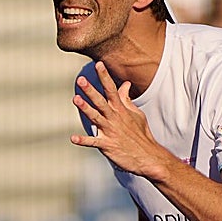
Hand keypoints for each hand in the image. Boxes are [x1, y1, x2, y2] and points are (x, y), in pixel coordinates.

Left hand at [70, 61, 169, 179]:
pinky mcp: (107, 145)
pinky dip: (83, 140)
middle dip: (91, 90)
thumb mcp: (135, 114)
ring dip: (86, 109)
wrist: (148, 156)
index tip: (98, 64)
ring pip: (96, 118)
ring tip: (75, 99)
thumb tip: (125, 84)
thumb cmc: (140, 134)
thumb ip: (126, 99)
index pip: (112, 90)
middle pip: (101, 101)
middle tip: (81, 80)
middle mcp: (114, 118)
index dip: (105, 77)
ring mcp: (110, 131)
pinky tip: (73, 138)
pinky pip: (93, 142)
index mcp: (120, 110)